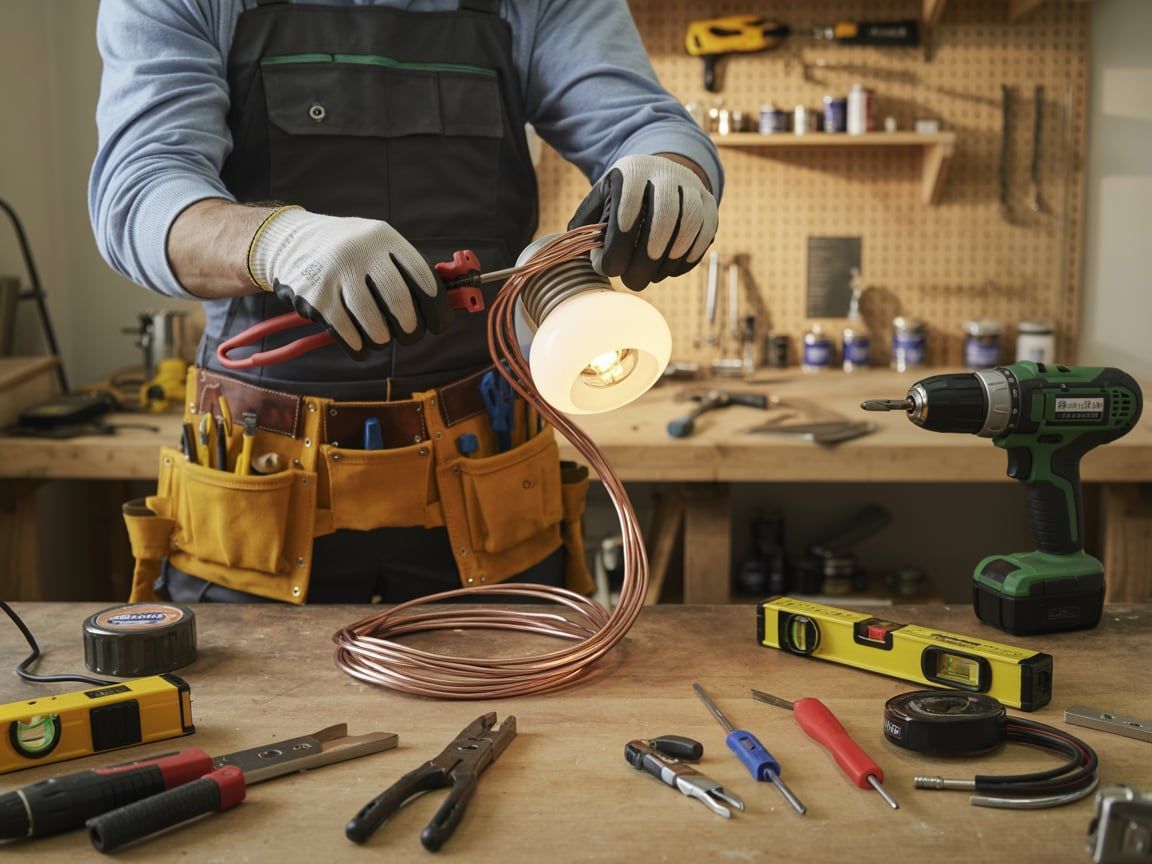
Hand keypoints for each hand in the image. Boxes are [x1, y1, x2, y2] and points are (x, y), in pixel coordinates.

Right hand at [248, 208, 450, 358]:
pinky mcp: (315, 297)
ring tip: (382, 337)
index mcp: (383, 238)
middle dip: (410, 327)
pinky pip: (346, 333)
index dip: (436, 306)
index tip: (439, 323)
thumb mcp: (376, 245)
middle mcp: (360, 252)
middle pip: (398, 301)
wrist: (289, 241)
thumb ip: (405, 269)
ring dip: (383, 338)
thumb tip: (446, 303)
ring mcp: (335, 274)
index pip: (421, 276)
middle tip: (410, 333)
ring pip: (373, 322)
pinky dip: (359, 345)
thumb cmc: (346, 250)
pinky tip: (361, 344)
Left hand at [568, 154, 717, 290]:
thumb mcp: (601, 200)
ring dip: (672, 257)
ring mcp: (692, 186)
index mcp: (633, 170)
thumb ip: (587, 224)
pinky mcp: (709, 203)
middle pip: (664, 214)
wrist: (660, 176)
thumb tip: (583, 255)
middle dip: (648, 256)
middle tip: (633, 282)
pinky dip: (689, 257)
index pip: (629, 204)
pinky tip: (670, 271)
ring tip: (654, 277)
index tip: (610, 268)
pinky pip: (705, 232)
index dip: (620, 240)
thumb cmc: (623, 197)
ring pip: (689, 223)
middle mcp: (666, 172)